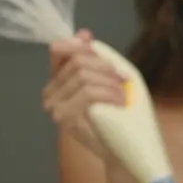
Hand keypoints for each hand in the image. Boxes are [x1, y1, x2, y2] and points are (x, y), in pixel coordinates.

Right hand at [42, 29, 125, 158]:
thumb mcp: (116, 76)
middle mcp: (53, 91)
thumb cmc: (126, 114)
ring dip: (110, 82)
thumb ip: (98, 55)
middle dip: (106, 68)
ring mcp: (56, 105)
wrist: (129, 149)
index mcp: (62, 79)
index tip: (103, 54)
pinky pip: (87, 92)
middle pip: (77, 61)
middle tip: (125, 82)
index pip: (60, 50)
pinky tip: (120, 104)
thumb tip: (83, 32)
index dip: (80, 46)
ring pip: (82, 75)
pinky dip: (108, 94)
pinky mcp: (64, 117)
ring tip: (124, 97)